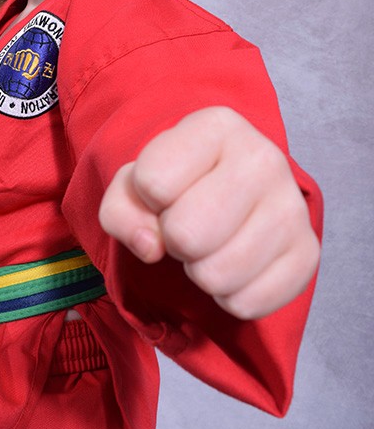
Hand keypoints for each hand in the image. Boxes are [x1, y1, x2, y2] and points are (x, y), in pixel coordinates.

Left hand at [99, 106, 319, 319]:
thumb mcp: (133, 186)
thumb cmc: (176, 186)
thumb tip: (149, 245)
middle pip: (187, 235)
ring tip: (211, 244)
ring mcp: (292, 206)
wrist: (229, 195)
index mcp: (216, 126)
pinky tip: (235, 265)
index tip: (164, 193)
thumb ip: (121, 210)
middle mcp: (264, 158)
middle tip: (187, 226)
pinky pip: (247, 303)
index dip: (148, 200)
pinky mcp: (308, 253)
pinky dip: (228, 297)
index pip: (154, 183)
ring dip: (200, 271)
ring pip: (217, 275)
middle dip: (175, 241)